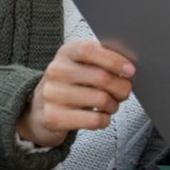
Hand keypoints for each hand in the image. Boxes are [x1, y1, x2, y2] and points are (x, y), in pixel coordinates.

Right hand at [17, 38, 135, 147]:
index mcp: (66, 52)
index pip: (90, 50)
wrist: (39, 108)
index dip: (114, 60)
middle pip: (102, 77)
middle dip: (122, 87)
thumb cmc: (70, 84)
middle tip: (124, 91)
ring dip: (114, 105)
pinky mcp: (53, 117)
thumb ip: (101, 60)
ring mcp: (52, 94)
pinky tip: (100, 116)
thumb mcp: (81, 65)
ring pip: (101, 100)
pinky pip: (93, 120)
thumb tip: (129, 68)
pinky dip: (104, 120)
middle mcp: (56, 71)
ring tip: (111, 105)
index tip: (130, 70)